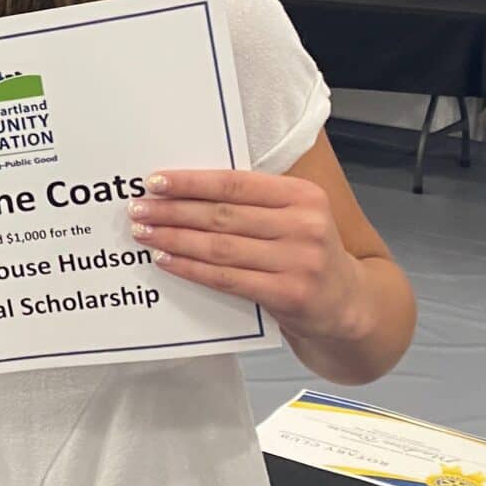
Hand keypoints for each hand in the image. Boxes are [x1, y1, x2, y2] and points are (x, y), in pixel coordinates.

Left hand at [128, 170, 364, 343]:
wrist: (348, 304)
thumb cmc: (308, 253)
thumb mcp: (295, 216)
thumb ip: (253, 202)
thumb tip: (185, 190)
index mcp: (302, 196)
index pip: (235, 184)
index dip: (191, 183)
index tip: (155, 182)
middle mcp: (304, 225)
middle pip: (222, 215)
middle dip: (173, 211)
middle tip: (138, 209)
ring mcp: (299, 262)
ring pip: (220, 247)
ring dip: (174, 239)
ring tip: (144, 233)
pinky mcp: (289, 294)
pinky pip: (226, 278)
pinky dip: (191, 268)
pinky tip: (166, 260)